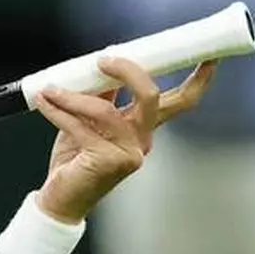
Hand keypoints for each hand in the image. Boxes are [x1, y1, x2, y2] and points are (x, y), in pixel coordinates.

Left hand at [33, 56, 217, 222]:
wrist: (60, 198)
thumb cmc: (75, 159)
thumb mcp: (89, 121)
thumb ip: (99, 97)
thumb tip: (100, 67)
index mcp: (144, 129)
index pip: (179, 102)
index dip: (197, 79)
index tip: (209, 56)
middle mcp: (142, 141)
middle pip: (150, 97)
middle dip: (129, 71)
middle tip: (104, 58)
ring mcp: (128, 153)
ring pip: (105, 110)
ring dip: (73, 96)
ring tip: (51, 90)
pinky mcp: (106, 162)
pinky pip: (80, 127)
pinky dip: (59, 111)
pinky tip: (45, 102)